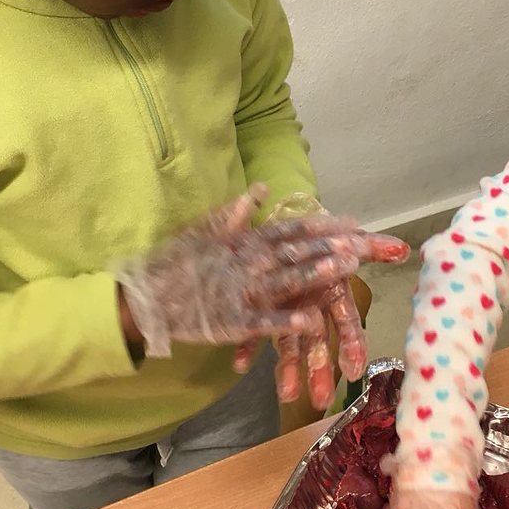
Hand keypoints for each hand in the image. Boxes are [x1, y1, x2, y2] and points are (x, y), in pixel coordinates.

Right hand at [114, 184, 388, 358]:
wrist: (146, 296)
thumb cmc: (177, 263)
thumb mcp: (207, 229)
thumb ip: (238, 210)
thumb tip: (262, 188)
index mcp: (245, 240)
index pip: (292, 229)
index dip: (324, 226)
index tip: (353, 223)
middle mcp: (248, 261)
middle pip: (296, 251)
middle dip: (331, 246)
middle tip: (363, 243)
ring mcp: (242, 290)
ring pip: (286, 279)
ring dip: (316, 272)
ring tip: (345, 268)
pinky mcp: (233, 320)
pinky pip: (265, 320)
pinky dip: (287, 319)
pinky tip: (311, 320)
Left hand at [235, 247, 406, 409]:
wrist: (284, 232)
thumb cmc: (318, 242)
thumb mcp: (344, 240)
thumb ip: (371, 246)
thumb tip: (404, 248)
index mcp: (332, 293)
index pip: (346, 323)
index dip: (351, 346)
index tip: (354, 371)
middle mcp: (312, 307)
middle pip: (318, 342)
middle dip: (320, 370)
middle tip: (321, 400)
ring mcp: (285, 312)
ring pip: (288, 344)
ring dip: (288, 370)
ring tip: (287, 396)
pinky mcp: (261, 311)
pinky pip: (252, 332)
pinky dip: (247, 348)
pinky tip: (241, 364)